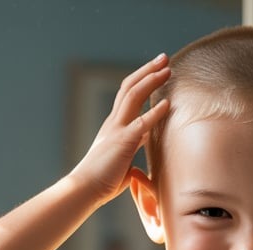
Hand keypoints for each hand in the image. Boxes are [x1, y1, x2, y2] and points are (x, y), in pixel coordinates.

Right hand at [68, 54, 171, 202]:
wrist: (85, 189)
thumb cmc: (102, 181)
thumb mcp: (121, 163)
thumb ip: (130, 155)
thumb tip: (137, 159)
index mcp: (115, 126)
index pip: (128, 95)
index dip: (142, 80)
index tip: (157, 70)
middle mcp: (114, 122)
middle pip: (130, 87)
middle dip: (148, 70)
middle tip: (164, 58)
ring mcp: (117, 130)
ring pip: (133, 96)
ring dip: (151, 81)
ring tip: (167, 69)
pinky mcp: (123, 142)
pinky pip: (141, 123)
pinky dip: (155, 112)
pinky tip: (167, 104)